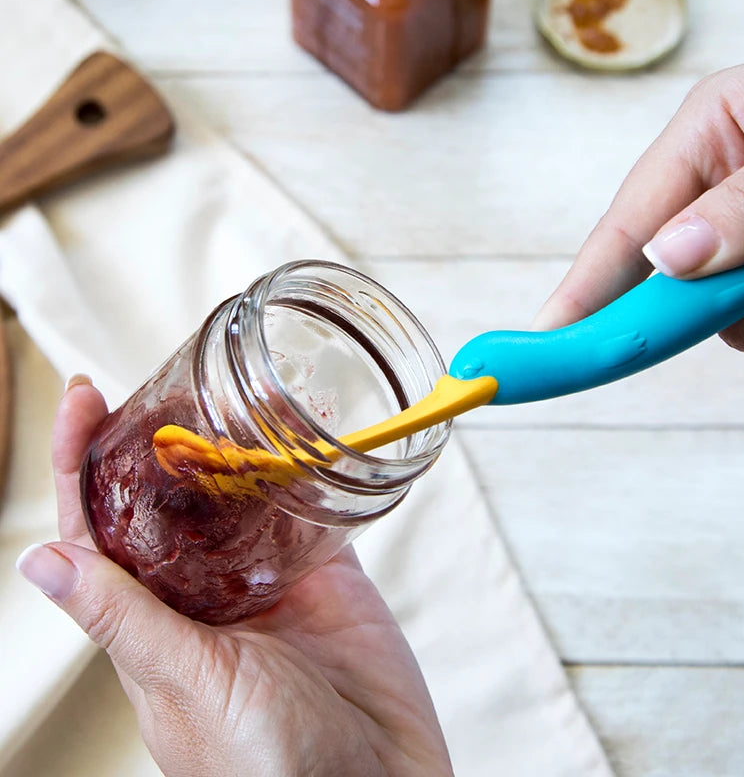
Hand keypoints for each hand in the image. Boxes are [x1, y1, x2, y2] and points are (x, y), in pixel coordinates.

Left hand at [16, 379, 453, 776]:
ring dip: (235, 445)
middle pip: (169, 499)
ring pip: (240, 497)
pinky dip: (308, 471)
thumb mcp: (188, 686)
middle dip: (158, 438)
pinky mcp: (328, 578)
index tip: (81, 399)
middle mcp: (205, 596)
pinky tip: (308, 433)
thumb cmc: (270, 768)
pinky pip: (310, 512)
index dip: (80, 462)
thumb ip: (126, 621)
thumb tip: (44, 563)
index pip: (97, 529)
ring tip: (237, 387)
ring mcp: (268, 584)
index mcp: (153, 624)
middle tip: (166, 376)